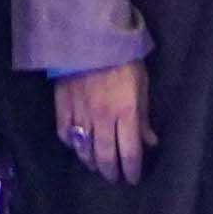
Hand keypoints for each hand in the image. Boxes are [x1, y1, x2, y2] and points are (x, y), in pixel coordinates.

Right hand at [53, 61, 149, 185]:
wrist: (91, 36)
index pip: (129, 152)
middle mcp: (102, 118)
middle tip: (114, 178)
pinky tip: (76, 147)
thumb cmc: (123, 59)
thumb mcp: (142, 84)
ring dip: (91, 163)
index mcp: (126, 112)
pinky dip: (71, 144)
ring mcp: (80, 113)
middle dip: (111, 172)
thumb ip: (144, 115)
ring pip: (83, 149)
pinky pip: (65, 133)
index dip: (132, 170)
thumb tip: (150, 141)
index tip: (133, 178)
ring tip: (96, 167)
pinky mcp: (63, 105)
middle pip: (105, 156)